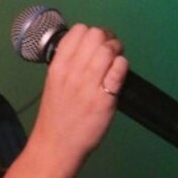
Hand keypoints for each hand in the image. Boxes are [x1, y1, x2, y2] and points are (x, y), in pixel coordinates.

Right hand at [29, 24, 127, 177]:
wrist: (56, 146)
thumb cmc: (56, 116)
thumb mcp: (54, 83)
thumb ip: (68, 64)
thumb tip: (89, 48)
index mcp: (58, 66)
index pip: (78, 31)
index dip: (91, 33)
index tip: (96, 44)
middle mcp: (72, 72)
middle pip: (96, 35)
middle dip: (107, 39)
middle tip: (110, 51)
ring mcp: (89, 85)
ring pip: (108, 49)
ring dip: (117, 51)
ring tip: (116, 61)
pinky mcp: (105, 99)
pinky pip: (119, 69)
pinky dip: (123, 66)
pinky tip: (119, 73)